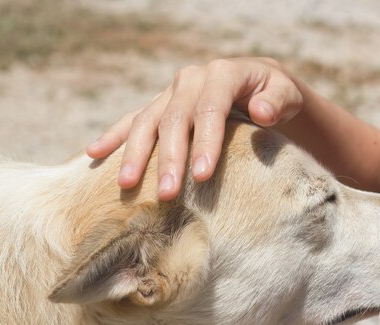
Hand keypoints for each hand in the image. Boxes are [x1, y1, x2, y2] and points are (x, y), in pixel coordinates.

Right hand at [87, 58, 302, 199]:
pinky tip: (93, 153)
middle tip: (165, 194)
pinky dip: (114, 136)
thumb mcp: (286, 94)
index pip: (210, 109)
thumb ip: (277, 102)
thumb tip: (259, 111)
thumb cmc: (275, 95)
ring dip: (135, 155)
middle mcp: (191, 81)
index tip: (201, 176)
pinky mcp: (161, 106)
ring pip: (148, 122)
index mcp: (222, 74)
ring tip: (125, 186)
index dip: (205, 142)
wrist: (258, 83)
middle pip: (175, 120)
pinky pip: (133, 120)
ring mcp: (172, 93)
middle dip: (169, 159)